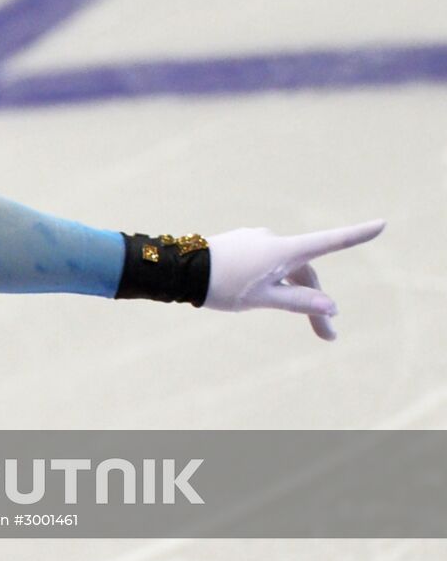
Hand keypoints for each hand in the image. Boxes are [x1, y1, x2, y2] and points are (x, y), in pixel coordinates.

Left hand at [204, 219, 385, 340]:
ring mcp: (257, 241)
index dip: (356, 235)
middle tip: (327, 337)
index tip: (382, 224)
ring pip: (285, 270)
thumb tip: (332, 306)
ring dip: (295, 294)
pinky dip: (275, 282)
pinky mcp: (243, 244)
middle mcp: (273, 240)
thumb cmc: (220, 285)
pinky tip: (258, 296)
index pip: (328, 242)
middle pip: (305, 271)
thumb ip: (298, 302)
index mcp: (283, 250)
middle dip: (316, 302)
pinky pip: (267, 264)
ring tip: (297, 324)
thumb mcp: (262, 299)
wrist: (178, 268)